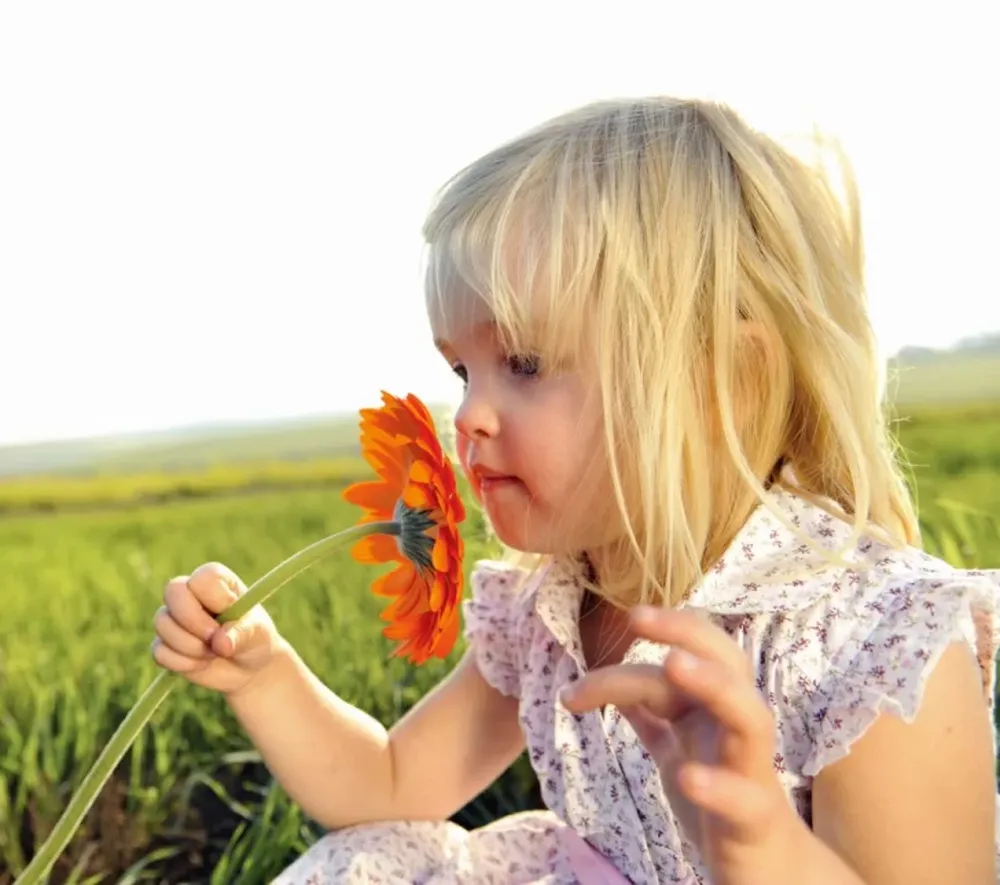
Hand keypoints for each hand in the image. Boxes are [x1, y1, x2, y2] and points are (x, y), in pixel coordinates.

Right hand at [152, 561, 284, 695]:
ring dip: (191, 647)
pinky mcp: (164, 643)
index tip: (227, 618)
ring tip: (215, 653)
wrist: (248, 668)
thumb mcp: (257, 632)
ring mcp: (174, 618)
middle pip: (172, 591)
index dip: (211, 599)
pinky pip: (160, 652)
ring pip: (163, 624)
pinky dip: (183, 663)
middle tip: (213, 640)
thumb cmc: (255, 639)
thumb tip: (220, 642)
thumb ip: (241, 633)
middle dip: (192, 621)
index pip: (201, 578)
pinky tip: (202, 663)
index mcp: (216, 581)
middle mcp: (191, 593)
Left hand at [561, 605, 806, 884]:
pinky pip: (745, 798)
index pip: (690, 651)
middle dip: (686, 632)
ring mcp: (751, 770)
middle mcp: (735, 727)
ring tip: (673, 665)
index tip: (621, 618)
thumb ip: (650, 717)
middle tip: (636, 618)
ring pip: (750, 716)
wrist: (768, 873)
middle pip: (728, 663)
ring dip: (714, 685)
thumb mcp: (675, 751)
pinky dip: (718, 785)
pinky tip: (687, 777)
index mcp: (712, 709)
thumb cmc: (719, 804)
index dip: (661, 631)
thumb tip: (613, 686)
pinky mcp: (756, 819)